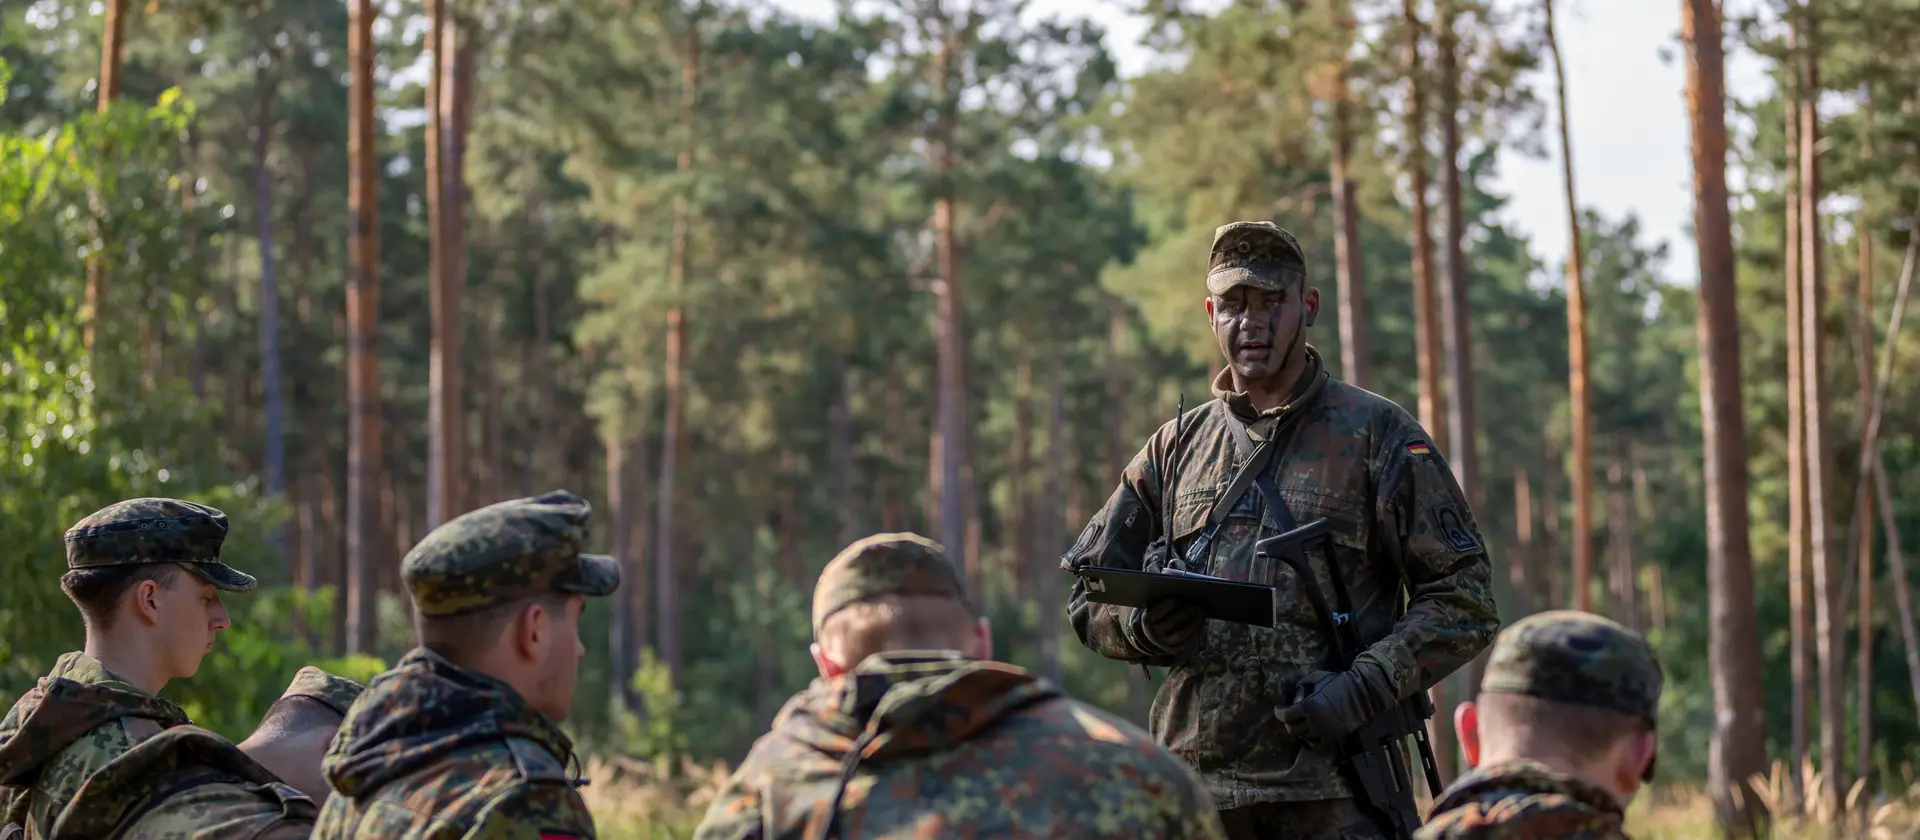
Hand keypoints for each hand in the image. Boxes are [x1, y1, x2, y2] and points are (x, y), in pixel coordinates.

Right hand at [1137, 599, 1205, 654]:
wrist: (1148, 638)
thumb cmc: (1153, 617)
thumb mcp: (1150, 608)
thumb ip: (1159, 600)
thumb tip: (1174, 589)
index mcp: (1147, 622)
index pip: (1158, 612)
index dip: (1169, 603)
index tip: (1178, 598)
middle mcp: (1155, 634)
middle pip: (1172, 622)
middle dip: (1186, 612)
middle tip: (1196, 605)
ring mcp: (1165, 643)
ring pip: (1181, 634)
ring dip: (1193, 622)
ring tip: (1201, 613)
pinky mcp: (1174, 649)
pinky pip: (1187, 642)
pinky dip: (1195, 632)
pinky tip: (1200, 624)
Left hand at [1274, 663, 1393, 750]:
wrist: (1361, 694)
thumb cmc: (1338, 683)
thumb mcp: (1317, 677)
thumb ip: (1303, 683)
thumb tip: (1294, 689)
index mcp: (1308, 706)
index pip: (1285, 716)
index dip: (1279, 712)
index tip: (1279, 708)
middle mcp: (1313, 722)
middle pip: (1292, 728)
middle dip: (1288, 722)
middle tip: (1290, 716)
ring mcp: (1323, 731)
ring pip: (1303, 737)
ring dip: (1299, 730)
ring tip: (1301, 723)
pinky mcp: (1332, 737)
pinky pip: (1316, 743)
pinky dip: (1310, 739)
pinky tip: (1311, 732)